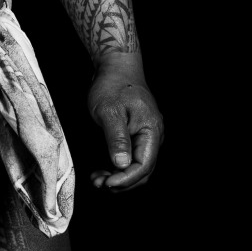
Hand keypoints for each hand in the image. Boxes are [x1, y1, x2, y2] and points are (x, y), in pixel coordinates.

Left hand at [87, 60, 163, 191]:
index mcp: (151, 131)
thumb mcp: (109, 111)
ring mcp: (146, 136)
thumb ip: (116, 138)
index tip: (107, 184)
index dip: (126, 179)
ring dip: (119, 177)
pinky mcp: (137, 135)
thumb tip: (122, 164)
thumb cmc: (112, 84)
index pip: (144, 165)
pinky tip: (103, 171)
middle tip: (99, 184)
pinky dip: (118, 167)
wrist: (116, 66)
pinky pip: (132, 158)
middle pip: (143, 170)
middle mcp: (153, 136)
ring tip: (98, 180)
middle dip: (122, 182)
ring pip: (137, 167)